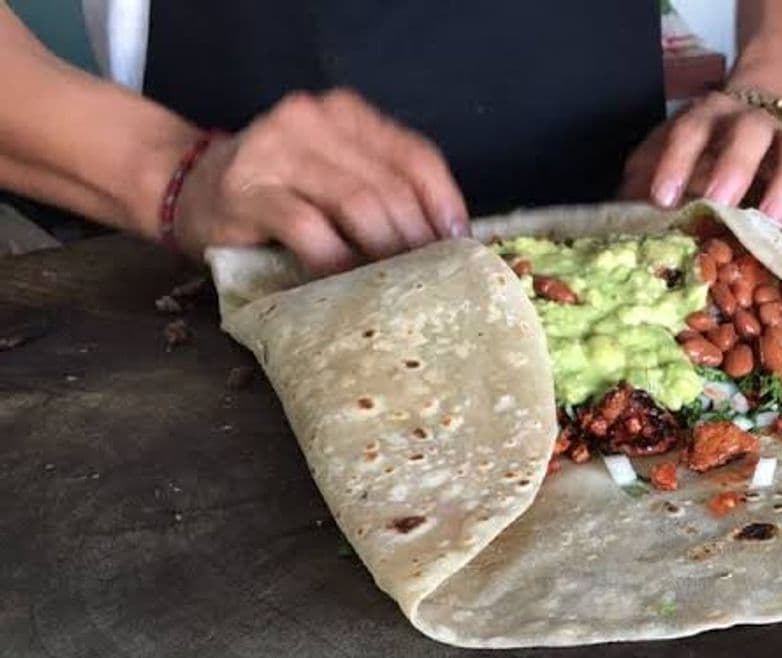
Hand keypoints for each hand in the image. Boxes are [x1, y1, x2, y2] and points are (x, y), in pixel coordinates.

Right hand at [173, 89, 468, 275]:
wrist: (189, 191)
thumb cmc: (278, 193)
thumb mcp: (336, 175)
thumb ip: (383, 188)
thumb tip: (448, 238)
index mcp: (346, 113)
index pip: (416, 155)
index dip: (444, 204)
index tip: (458, 246)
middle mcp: (313, 120)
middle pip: (391, 185)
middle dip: (416, 238)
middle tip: (428, 278)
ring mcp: (277, 152)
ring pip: (358, 205)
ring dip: (383, 252)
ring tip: (394, 285)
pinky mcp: (248, 192)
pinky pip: (310, 231)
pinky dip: (336, 262)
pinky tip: (346, 284)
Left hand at [620, 91, 781, 235]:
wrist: (759, 110)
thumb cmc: (701, 150)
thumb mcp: (665, 154)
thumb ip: (642, 181)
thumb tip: (618, 221)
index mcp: (709, 116)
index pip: (691, 129)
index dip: (676, 160)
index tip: (661, 198)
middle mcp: (753, 122)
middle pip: (750, 132)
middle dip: (735, 166)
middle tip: (721, 203)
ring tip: (772, 224)